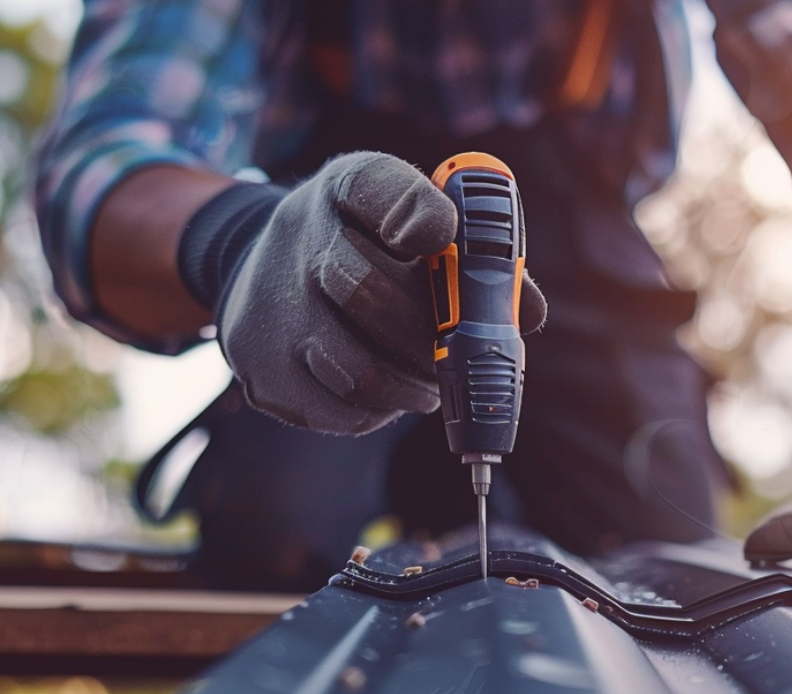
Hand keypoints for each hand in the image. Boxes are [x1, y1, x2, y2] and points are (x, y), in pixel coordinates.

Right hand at [217, 152, 545, 433]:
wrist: (260, 274)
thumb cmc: (364, 247)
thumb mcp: (410, 223)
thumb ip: (472, 260)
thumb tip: (530, 314)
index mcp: (345, 187)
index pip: (375, 183)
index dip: (413, 210)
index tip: (443, 235)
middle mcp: (297, 237)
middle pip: (365, 290)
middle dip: (430, 335)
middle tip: (463, 356)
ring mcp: (270, 306)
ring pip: (357, 370)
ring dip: (413, 385)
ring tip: (431, 381)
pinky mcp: (261, 369)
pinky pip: (339, 411)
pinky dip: (380, 411)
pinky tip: (389, 392)